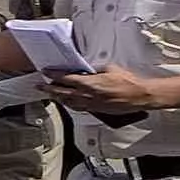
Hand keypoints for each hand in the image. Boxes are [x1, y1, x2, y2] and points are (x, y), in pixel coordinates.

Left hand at [43, 66, 164, 114]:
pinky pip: (78, 107)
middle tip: (40, 86)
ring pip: (68, 102)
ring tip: (50, 94)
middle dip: (49, 89)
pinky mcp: (96, 110)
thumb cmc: (128, 82)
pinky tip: (66, 102)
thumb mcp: (110, 68)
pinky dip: (69, 104)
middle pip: (62, 93)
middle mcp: (87, 95)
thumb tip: (86, 69)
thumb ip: (95, 69)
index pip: (66, 79)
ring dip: (58, 98)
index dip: (54, 75)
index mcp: (90, 83)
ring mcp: (91, 104)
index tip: (46, 72)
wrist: (139, 96)